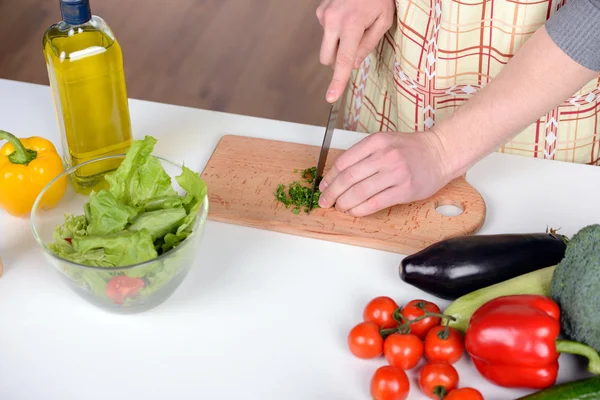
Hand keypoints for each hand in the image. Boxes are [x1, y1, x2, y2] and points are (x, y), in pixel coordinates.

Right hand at [316, 0, 394, 102]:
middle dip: (339, 60)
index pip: (344, 61)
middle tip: (356, 44)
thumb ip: (368, 44)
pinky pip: (326, 31)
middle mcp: (333, 21)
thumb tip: (354, 63)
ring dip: (338, 42)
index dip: (338, 81)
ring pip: (327, 45)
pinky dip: (335, 29)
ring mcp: (323, 15)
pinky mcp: (320, 11)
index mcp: (352, 25)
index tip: (331, 97)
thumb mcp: (383, 20)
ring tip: (354, 22)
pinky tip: (347, 15)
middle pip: (328, 58)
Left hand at [317, 131, 450, 216]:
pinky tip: (353, 212)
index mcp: (376, 141)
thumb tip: (338, 176)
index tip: (324, 186)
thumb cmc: (411, 149)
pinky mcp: (404, 190)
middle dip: (332, 192)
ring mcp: (396, 173)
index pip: (344, 161)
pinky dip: (360, 210)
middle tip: (325, 201)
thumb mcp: (385, 141)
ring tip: (339, 208)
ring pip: (360, 192)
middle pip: (348, 178)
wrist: (440, 153)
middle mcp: (385, 155)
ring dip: (344, 203)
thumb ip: (363, 154)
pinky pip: (375, 203)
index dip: (329, 177)